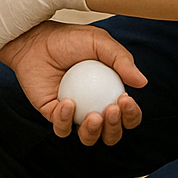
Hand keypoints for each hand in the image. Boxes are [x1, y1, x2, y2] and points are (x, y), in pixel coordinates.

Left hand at [0, 21, 145, 145]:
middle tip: (111, 108)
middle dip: (116, 127)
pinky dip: (66, 119)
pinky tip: (68, 103)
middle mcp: (93, 107)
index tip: (125, 99)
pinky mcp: (54, 116)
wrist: (35, 40)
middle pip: (112, 133)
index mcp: (109, 92)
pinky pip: (62, 129)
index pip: (127, 113)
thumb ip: (121, 59)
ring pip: (89, 138)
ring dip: (95, 132)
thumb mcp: (99, 42)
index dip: (131, 114)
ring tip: (94, 115)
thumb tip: (142, 83)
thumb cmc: (68, 39)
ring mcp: (74, 114)